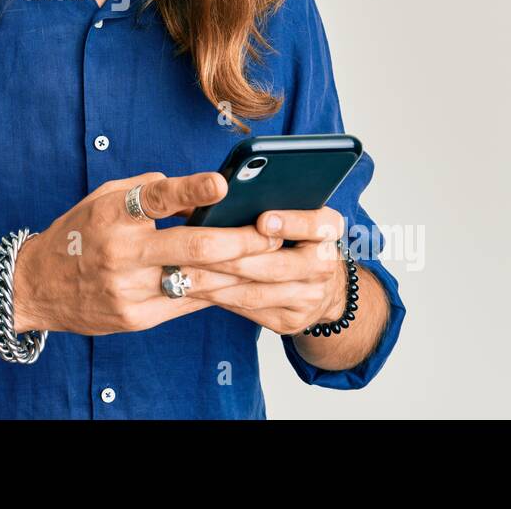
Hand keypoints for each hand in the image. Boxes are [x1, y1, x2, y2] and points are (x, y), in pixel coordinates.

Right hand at [11, 171, 285, 335]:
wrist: (33, 287)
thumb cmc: (77, 234)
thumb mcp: (102, 199)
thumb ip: (146, 190)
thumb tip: (197, 192)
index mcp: (112, 213)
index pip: (156, 197)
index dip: (191, 189)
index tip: (222, 183)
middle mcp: (120, 251)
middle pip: (191, 247)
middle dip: (239, 241)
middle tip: (271, 233)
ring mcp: (127, 288)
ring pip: (195, 280)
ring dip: (236, 270)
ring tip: (268, 260)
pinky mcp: (133, 317)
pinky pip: (184, 302)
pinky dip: (212, 291)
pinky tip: (237, 282)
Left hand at [183, 207, 348, 335]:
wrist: (322, 284)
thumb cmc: (292, 234)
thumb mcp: (292, 210)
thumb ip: (266, 199)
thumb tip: (221, 188)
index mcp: (328, 228)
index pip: (315, 224)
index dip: (289, 223)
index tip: (262, 220)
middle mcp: (325, 264)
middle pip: (277, 264)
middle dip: (232, 257)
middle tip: (194, 250)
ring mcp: (309, 297)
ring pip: (256, 292)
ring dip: (214, 283)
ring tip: (181, 272)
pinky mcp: (291, 321)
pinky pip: (248, 310)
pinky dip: (217, 299)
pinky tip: (193, 289)